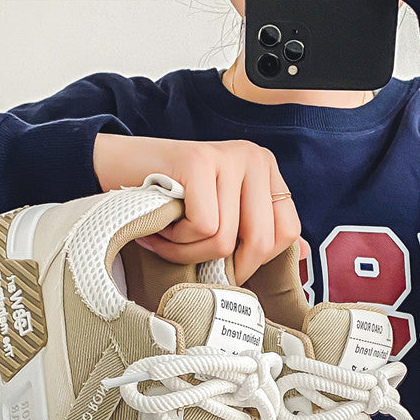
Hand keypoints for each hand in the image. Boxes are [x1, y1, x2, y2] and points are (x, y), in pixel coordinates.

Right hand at [93, 133, 309, 282]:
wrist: (116, 168)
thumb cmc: (169, 201)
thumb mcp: (222, 215)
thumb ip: (260, 231)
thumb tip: (304, 255)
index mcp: (266, 171)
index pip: (286, 233)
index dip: (253, 259)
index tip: (220, 257)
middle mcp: (254, 158)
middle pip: (260, 241)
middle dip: (221, 262)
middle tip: (189, 251)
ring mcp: (227, 156)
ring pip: (225, 240)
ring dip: (188, 251)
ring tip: (169, 234)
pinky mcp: (198, 161)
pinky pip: (202, 227)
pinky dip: (175, 240)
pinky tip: (161, 225)